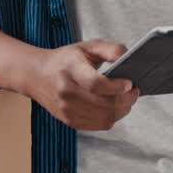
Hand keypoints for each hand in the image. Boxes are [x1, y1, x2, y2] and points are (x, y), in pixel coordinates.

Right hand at [24, 40, 138, 130]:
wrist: (37, 76)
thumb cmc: (65, 60)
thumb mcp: (87, 46)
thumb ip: (110, 49)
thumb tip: (127, 56)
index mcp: (70, 68)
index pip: (95, 84)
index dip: (116, 86)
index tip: (129, 83)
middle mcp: (66, 91)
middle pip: (103, 104)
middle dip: (126, 100)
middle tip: (134, 91)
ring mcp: (66, 109)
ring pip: (104, 118)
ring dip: (122, 110)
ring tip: (127, 98)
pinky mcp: (69, 121)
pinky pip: (99, 125)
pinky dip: (112, 117)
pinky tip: (114, 106)